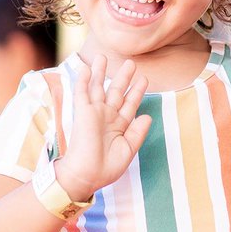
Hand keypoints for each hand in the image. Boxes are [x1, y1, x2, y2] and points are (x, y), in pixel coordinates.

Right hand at [55, 55, 150, 199]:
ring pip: (98, 87)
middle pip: (116, 91)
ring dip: (100, 72)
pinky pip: (83, 93)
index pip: (129, 104)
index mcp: (119, 126)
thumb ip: (138, 132)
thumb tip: (147, 116)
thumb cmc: (106, 168)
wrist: (87, 175)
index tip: (144, 79)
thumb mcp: (128, 149)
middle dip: (123, 77)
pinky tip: (86, 68)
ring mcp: (94, 113)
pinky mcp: (82, 112)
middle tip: (131, 63)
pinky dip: (84, 80)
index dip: (137, 92)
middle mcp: (106, 116)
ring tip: (103, 56)